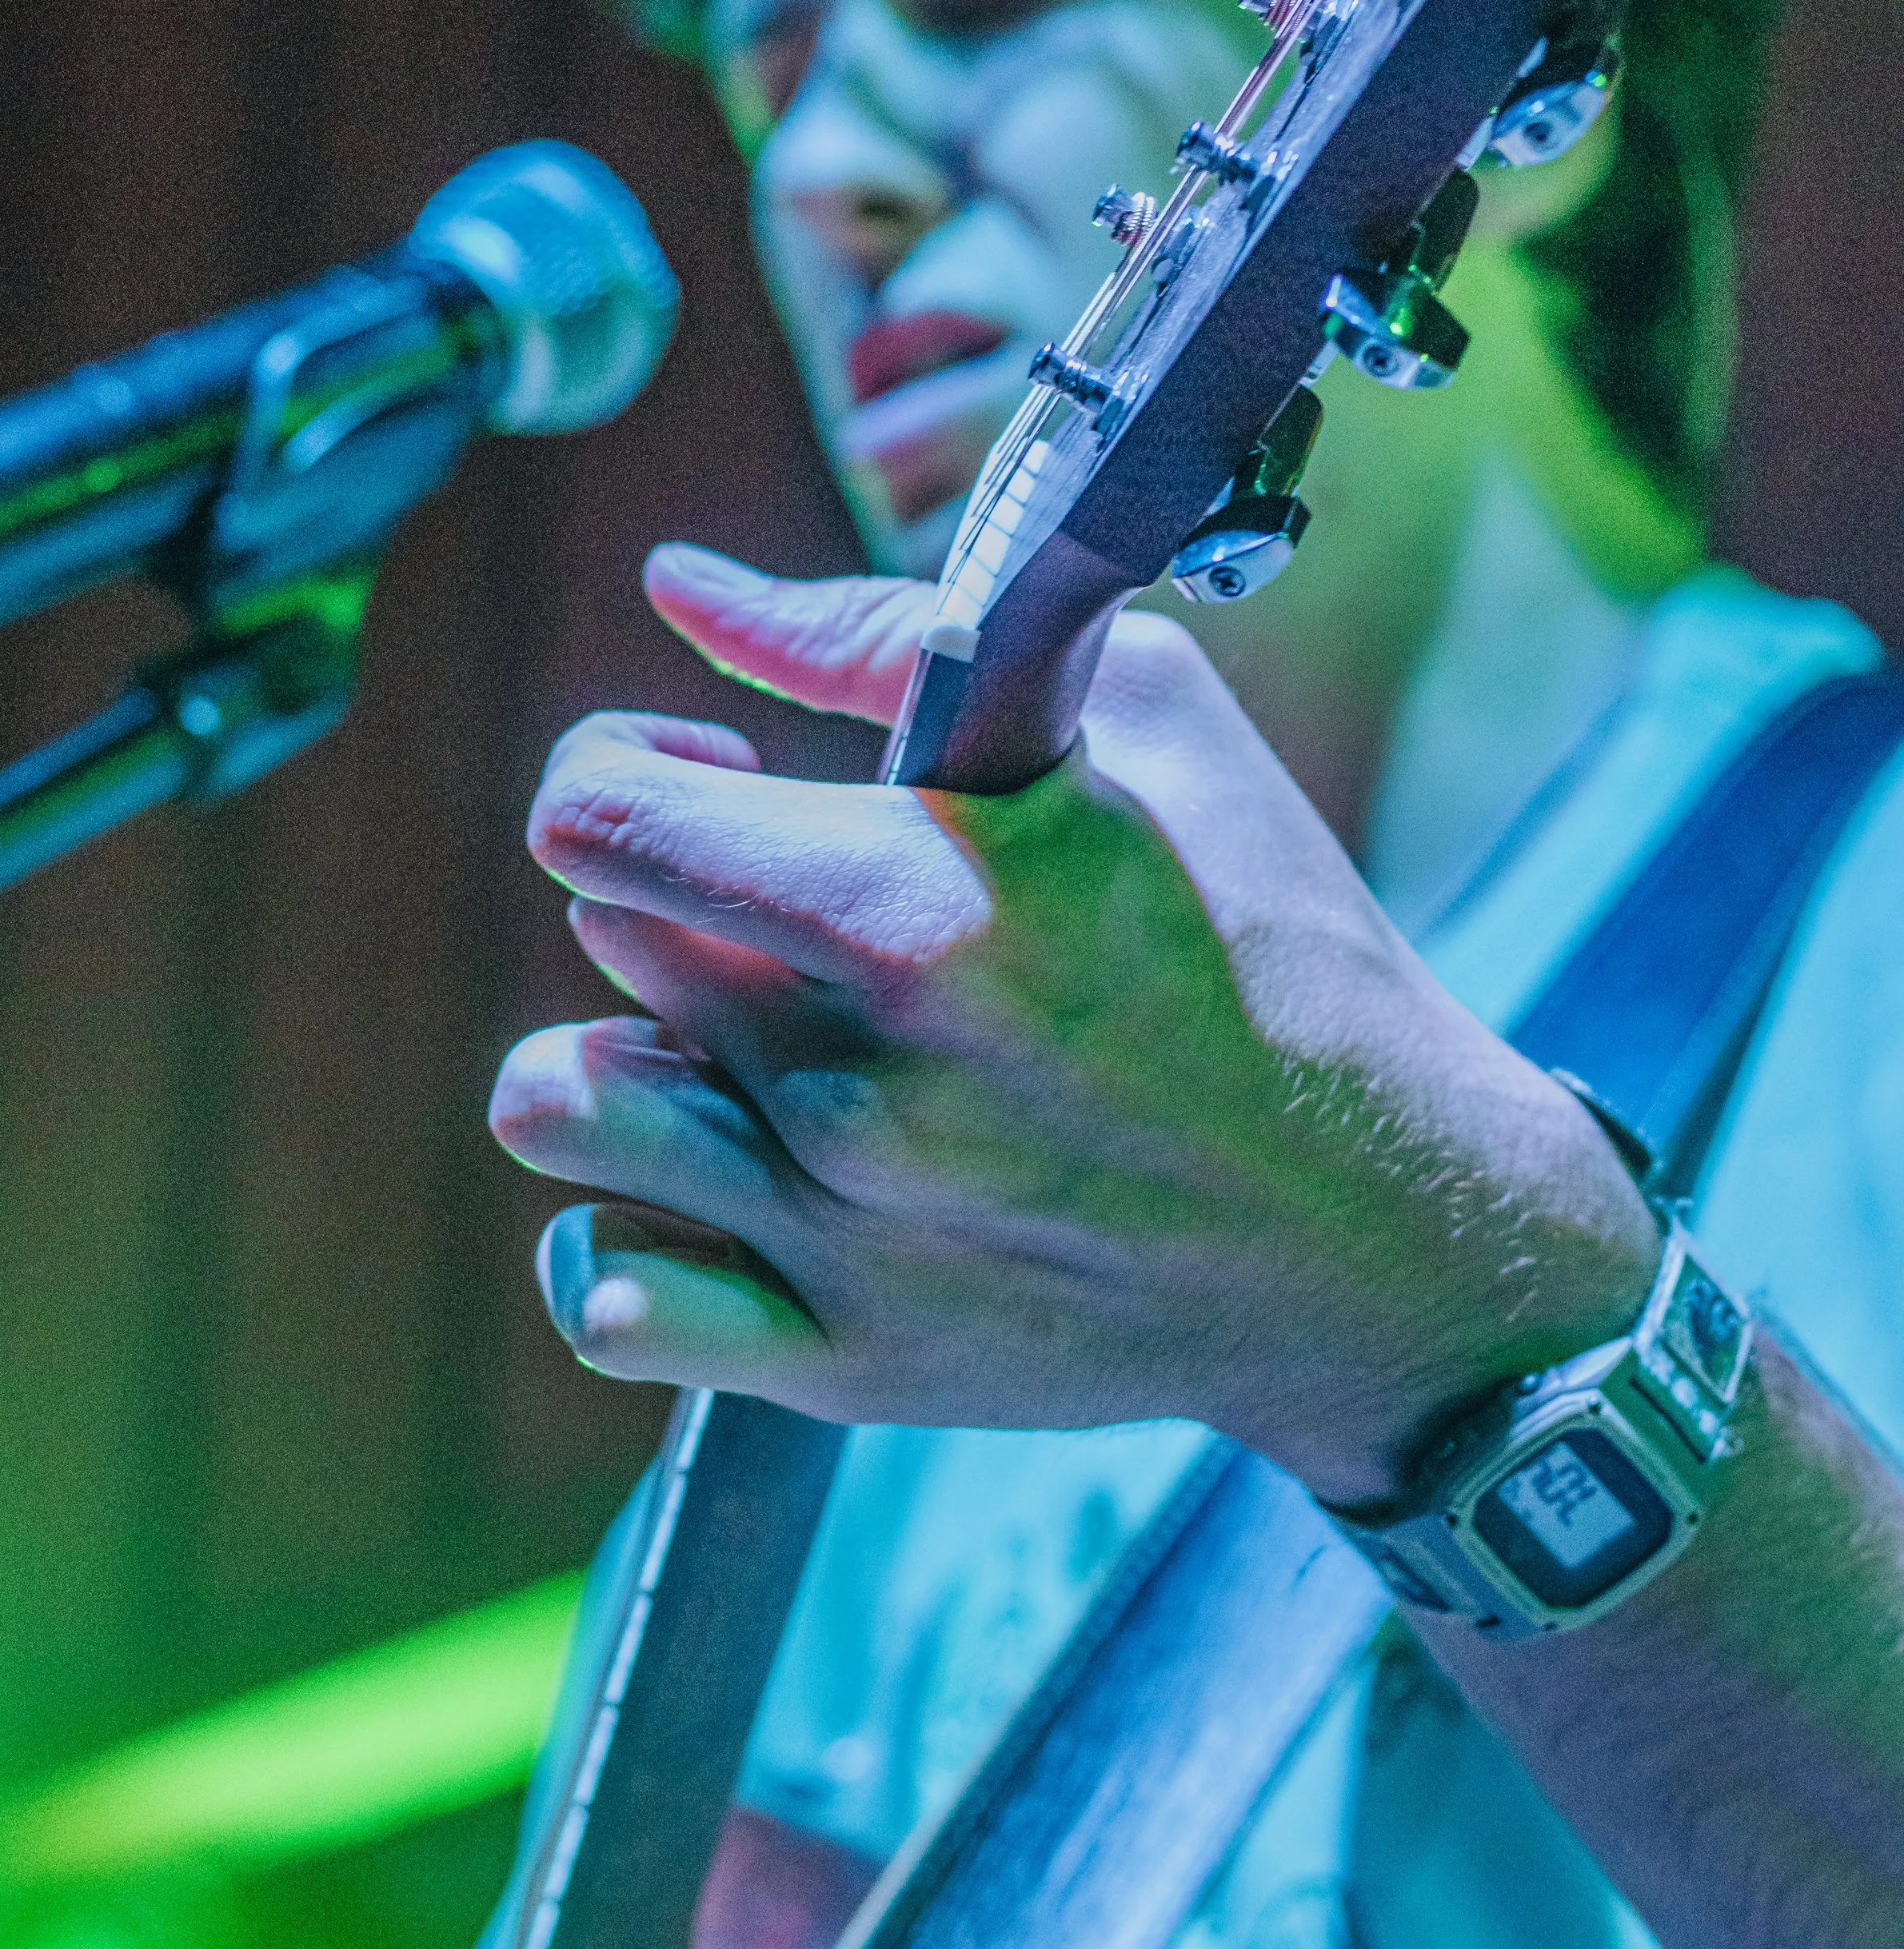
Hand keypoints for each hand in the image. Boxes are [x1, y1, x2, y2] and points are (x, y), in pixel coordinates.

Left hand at [490, 547, 1656, 1502]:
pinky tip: (717, 1197)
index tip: (718, 777)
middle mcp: (855, 1087)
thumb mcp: (1141, 723)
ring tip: (743, 1052)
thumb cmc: (1276, 944)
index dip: (630, 767)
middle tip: (798, 912)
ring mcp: (840, 1239)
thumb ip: (874, 638)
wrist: (1389, 1228)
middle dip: (679, 894)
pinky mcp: (845, 1360)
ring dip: (633, 1055)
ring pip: (561, 1107)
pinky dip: (625, 1240)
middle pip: (606, 939)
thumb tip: (683, 588)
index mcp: (921, 911)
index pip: (594, 817)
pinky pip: (610, 1299)